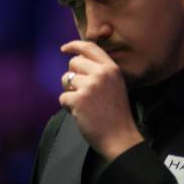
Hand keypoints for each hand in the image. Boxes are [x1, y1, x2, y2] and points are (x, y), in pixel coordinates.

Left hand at [59, 40, 143, 161]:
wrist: (120, 137)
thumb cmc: (116, 114)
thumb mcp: (115, 85)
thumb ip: (100, 72)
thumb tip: (75, 62)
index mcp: (111, 68)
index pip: (89, 47)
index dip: (74, 45)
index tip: (64, 48)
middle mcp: (101, 73)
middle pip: (74, 63)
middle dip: (72, 75)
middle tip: (81, 91)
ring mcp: (90, 86)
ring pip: (66, 79)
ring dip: (70, 92)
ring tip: (84, 104)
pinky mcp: (79, 99)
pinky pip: (63, 97)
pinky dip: (68, 106)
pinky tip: (81, 113)